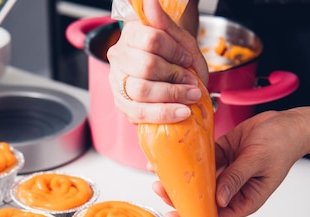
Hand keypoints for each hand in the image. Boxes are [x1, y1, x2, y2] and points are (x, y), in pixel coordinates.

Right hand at [107, 0, 208, 123]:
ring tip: (191, 97)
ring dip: (172, 95)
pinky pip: (140, 112)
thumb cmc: (175, 58)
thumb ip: (166, 23)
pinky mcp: (122, 104)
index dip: (174, 51)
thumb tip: (151, 1)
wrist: (172, 79)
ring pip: (141, 90)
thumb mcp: (179, 39)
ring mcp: (117, 82)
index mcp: (130, 34)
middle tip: (193, 83)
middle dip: (175, 76)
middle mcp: (118, 56)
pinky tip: (181, 112)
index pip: (150, 39)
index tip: (187, 59)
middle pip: (146, 66)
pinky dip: (164, 113)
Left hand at [153, 110, 309, 216]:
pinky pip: (201, 163)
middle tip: (160, 189)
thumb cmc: (282, 145)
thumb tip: (218, 198)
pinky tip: (173, 159)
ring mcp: (224, 174)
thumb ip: (236, 178)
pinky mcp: (220, 157)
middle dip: (180, 197)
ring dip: (181, 179)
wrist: (288, 124)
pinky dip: (187, 161)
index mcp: (244, 201)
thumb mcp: (257, 162)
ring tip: (161, 174)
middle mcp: (231, 190)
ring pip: (198, 182)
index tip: (174, 216)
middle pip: (201, 201)